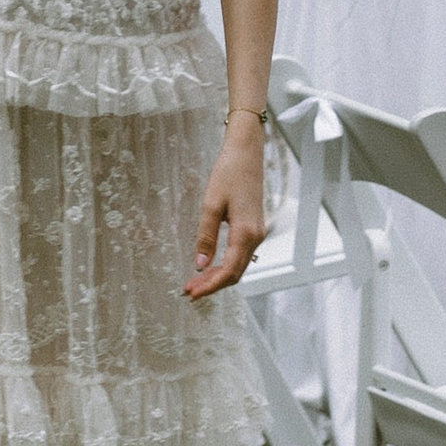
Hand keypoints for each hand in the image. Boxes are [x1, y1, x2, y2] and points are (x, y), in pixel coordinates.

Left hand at [185, 112, 267, 298]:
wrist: (246, 153)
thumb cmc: (228, 174)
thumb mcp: (211, 204)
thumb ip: (206, 236)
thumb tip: (199, 264)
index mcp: (246, 233)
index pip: (229, 271)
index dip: (210, 286)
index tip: (191, 292)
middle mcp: (255, 237)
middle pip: (235, 273)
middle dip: (211, 285)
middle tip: (188, 291)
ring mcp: (256, 233)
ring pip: (238, 265)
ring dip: (217, 276)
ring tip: (194, 281)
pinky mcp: (253, 228)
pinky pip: (239, 254)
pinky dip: (224, 264)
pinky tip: (209, 265)